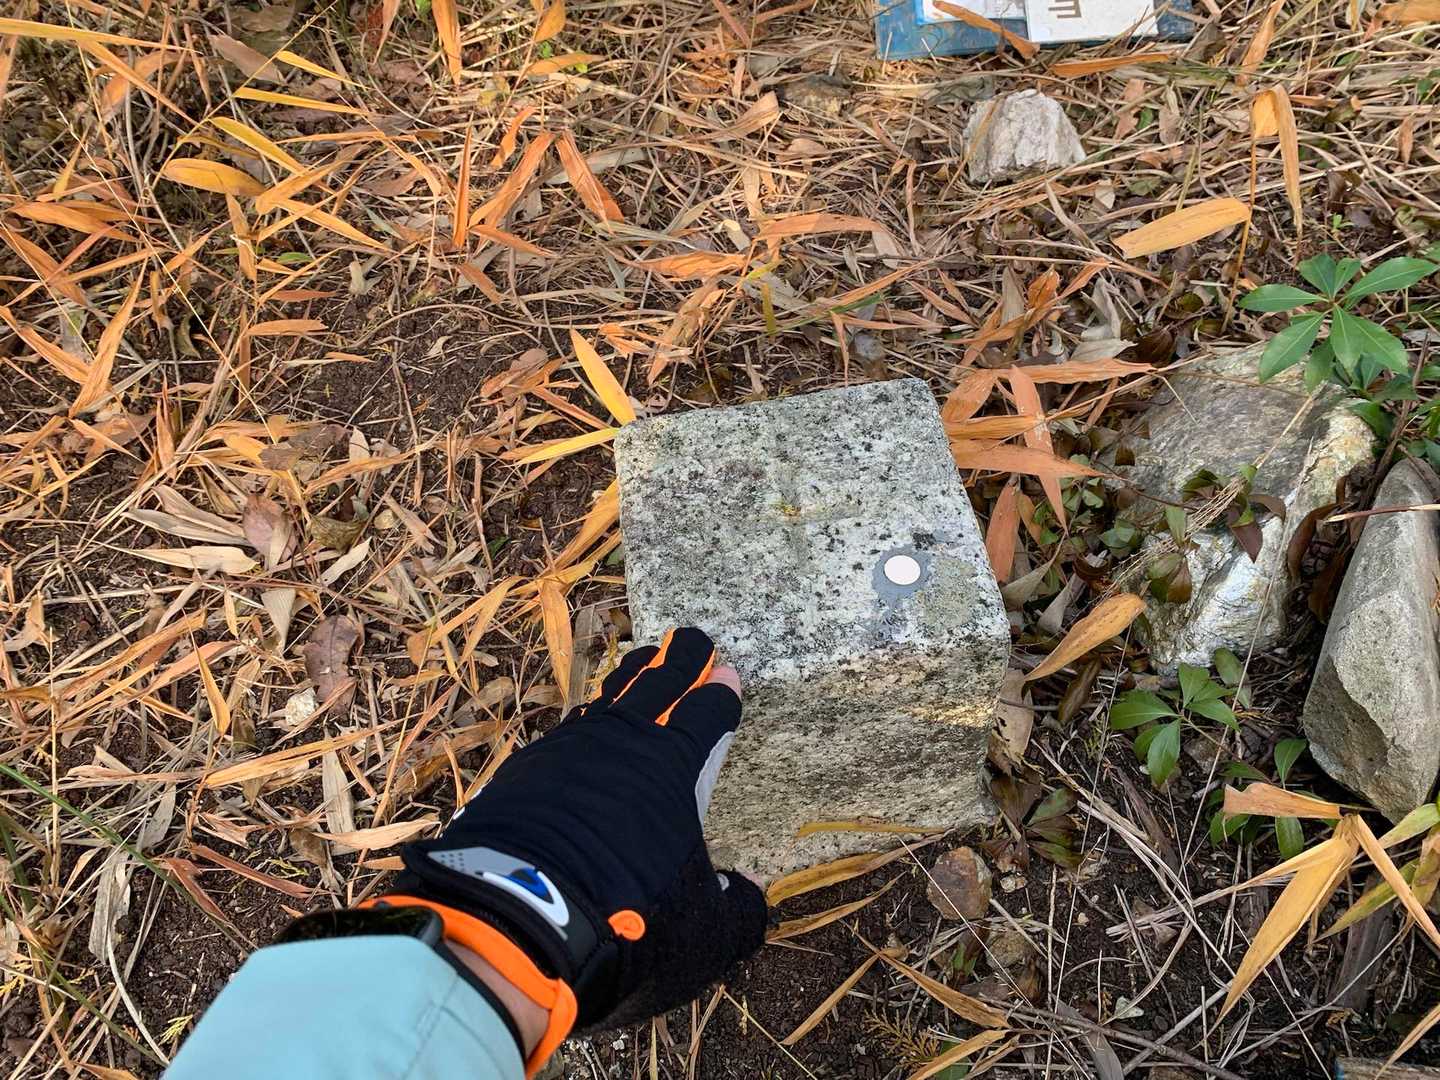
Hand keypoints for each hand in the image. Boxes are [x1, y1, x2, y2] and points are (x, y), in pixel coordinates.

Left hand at [369, 627, 767, 1075]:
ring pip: (608, 699)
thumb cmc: (627, 923)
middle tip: (694, 639)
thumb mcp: (705, 933)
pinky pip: (565, 732)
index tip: (730, 677)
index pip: (707, 714)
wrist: (517, 921)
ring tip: (642, 664)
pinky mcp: (522, 772)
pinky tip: (584, 727)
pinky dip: (584, 725)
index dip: (721, 696)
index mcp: (672, 767)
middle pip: (658, 684)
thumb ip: (737, 910)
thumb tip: (745, 892)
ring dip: (630, 679)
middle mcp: (621, 744)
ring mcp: (566, 751)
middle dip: (681, 659)